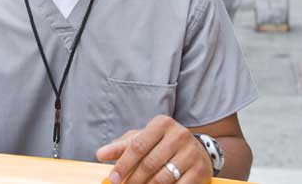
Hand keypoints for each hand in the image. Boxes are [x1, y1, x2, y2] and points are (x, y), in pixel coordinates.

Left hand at [96, 115, 211, 183]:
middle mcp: (179, 135)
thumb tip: (100, 154)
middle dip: (133, 180)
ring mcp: (192, 153)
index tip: (113, 178)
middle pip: (149, 163)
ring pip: (163, 178)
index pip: (138, 146)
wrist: (197, 149)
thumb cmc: (162, 144)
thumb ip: (121, 147)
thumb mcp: (142, 139)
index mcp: (162, 124)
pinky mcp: (201, 170)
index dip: (123, 164)